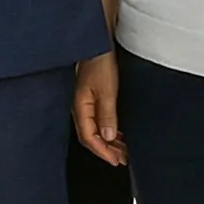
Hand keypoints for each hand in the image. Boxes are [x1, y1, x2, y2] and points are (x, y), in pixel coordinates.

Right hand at [73, 51, 125, 166]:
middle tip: (123, 159)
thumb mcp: (107, 90)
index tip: (116, 161)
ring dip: (109, 141)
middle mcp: (80, 106)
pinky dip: (109, 130)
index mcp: (80, 106)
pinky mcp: (92, 96)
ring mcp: (85, 101)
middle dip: (106, 150)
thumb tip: (108, 137)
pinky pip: (98, 120)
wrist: (97, 42)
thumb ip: (107, 115)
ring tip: (124, 149)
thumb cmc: (100, 62)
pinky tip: (118, 133)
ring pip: (95, 129)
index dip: (102, 151)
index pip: (88, 137)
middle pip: (91, 135)